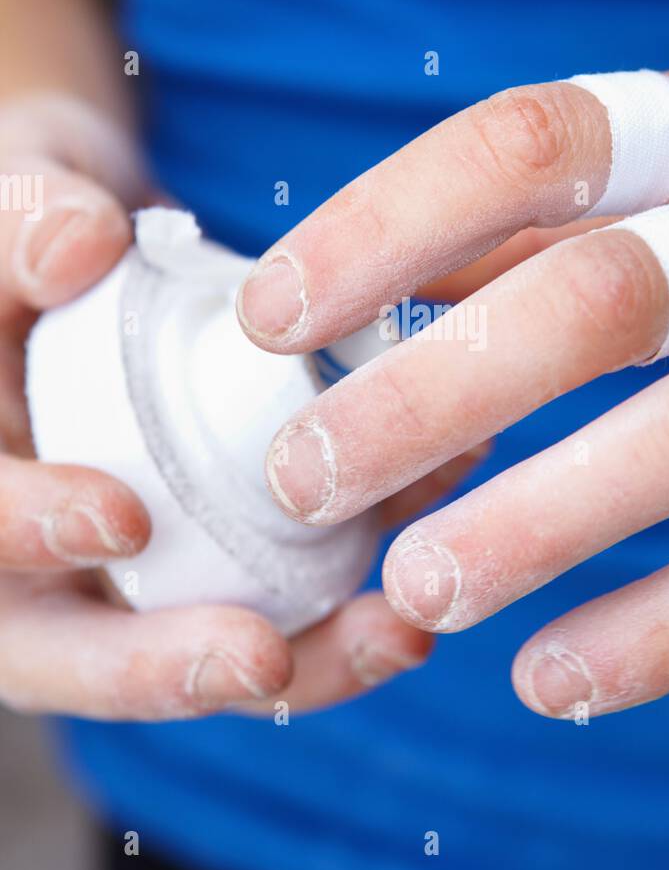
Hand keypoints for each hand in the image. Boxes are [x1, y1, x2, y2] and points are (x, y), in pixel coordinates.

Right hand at [0, 94, 476, 720]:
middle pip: (67, 652)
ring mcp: (114, 576)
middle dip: (160, 670)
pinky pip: (270, 602)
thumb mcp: (11, 200)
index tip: (123, 516)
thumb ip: (22, 219)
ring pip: (182, 653)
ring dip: (294, 660)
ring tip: (394, 632)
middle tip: (260, 660)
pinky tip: (427, 555)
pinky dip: (348, 594)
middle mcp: (20, 559)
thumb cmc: (29, 236)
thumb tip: (80, 244)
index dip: (27, 535)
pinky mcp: (204, 562)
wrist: (82, 257)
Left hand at [238, 59, 668, 718]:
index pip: (530, 146)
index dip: (384, 227)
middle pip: (602, 301)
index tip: (269, 317)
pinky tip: (551, 680)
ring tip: (417, 592)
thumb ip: (546, 224)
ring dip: (543, 521)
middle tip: (305, 480)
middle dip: (434, 395)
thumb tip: (367, 292)